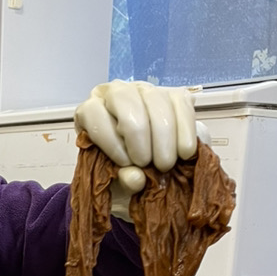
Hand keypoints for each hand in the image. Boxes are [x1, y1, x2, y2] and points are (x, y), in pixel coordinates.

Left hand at [74, 81, 198, 215]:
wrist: (151, 173)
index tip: (125, 163)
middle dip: (137, 133)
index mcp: (91, 112)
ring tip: (165, 164)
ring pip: (155, 100)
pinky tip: (185, 153)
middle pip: (124, 99)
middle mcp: (115, 93)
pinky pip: (182, 104)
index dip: (109, 139)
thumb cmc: (123, 176)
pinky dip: (185, 130)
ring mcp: (146, 90)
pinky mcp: (175, 95)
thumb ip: (121, 182)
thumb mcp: (117, 185)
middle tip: (147, 163)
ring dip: (163, 136)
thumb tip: (135, 178)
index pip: (93, 112)